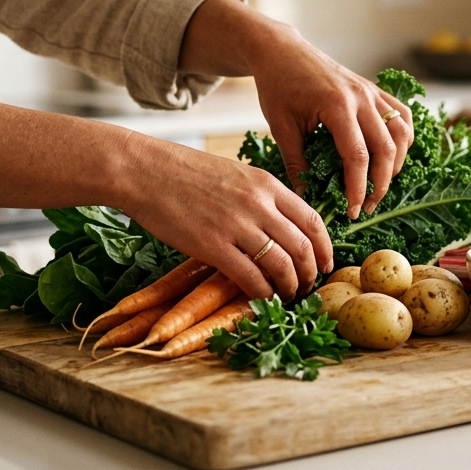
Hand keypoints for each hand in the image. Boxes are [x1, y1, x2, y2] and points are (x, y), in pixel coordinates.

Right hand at [118, 134, 334, 300]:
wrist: (145, 171)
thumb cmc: (186, 173)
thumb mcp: (236, 174)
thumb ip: (262, 197)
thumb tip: (281, 226)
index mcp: (267, 184)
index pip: (313, 221)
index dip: (325, 248)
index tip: (326, 264)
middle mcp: (259, 204)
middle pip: (303, 247)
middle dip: (312, 272)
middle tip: (309, 286)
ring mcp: (237, 225)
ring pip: (282, 265)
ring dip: (290, 286)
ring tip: (288, 296)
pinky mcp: (213, 246)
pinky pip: (250, 277)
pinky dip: (262, 293)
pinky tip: (262, 298)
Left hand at [179, 0, 413, 218]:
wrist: (283, 51)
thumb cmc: (278, 86)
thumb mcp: (281, 127)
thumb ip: (296, 163)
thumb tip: (306, 198)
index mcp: (337, 105)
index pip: (357, 156)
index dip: (358, 188)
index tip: (352, 210)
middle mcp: (361, 97)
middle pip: (387, 149)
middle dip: (381, 183)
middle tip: (368, 206)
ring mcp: (371, 91)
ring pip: (401, 133)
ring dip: (396, 163)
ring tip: (379, 184)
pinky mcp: (374, 89)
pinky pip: (402, 116)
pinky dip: (403, 139)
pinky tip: (391, 155)